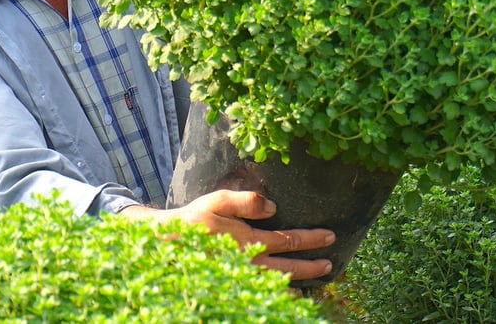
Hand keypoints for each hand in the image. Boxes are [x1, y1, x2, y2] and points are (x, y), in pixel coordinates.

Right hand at [119, 189, 335, 280]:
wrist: (165, 244)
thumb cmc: (192, 219)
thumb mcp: (217, 200)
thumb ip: (246, 201)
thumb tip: (273, 207)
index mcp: (248, 240)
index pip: (287, 240)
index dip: (311, 239)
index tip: (330, 236)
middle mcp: (248, 263)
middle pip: (288, 267)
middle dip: (311, 266)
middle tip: (330, 265)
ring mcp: (241, 277)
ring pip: (277, 282)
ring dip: (299, 282)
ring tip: (318, 281)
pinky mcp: (233, 282)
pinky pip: (262, 291)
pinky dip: (278, 293)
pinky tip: (289, 294)